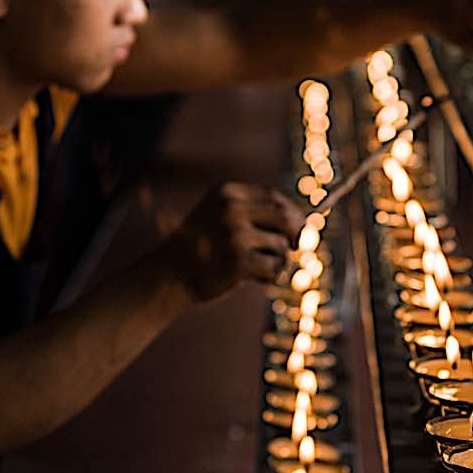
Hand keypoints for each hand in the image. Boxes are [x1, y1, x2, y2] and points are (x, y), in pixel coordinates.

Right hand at [167, 182, 302, 301]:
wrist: (167, 276)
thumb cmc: (200, 249)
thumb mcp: (221, 218)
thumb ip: (255, 216)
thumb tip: (306, 223)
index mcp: (227, 193)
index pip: (274, 197)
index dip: (294, 213)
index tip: (301, 228)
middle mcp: (231, 209)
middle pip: (285, 216)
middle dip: (298, 234)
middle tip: (297, 248)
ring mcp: (234, 233)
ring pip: (282, 245)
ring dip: (279, 261)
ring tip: (259, 269)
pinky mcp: (238, 260)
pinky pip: (274, 267)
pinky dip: (272, 276)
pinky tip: (256, 280)